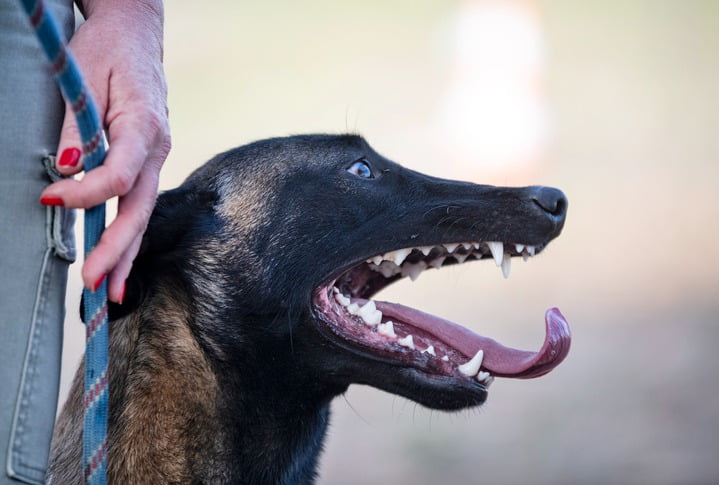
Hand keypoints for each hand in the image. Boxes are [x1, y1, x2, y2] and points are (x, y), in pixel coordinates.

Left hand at [40, 1, 170, 302]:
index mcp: (145, 126)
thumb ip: (78, 128)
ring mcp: (157, 157)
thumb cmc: (106, 49)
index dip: (85, 193)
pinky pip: (138, 204)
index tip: (48, 200)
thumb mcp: (83, 79)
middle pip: (139, 208)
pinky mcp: (147, 162)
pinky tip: (118, 264)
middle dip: (116, 249)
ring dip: (126, 255)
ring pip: (143, 214)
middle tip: (91, 284)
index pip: (118, 173)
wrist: (135, 33)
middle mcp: (158, 148)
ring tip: (108, 294)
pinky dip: (127, 236)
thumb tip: (66, 171)